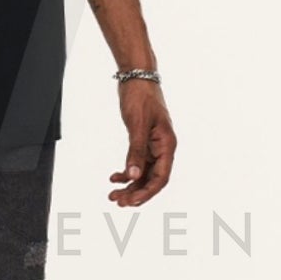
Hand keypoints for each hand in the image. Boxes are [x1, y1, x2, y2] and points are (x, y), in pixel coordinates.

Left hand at [109, 80, 175, 206]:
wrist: (136, 77)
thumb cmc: (141, 97)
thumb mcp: (137, 125)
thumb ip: (136, 151)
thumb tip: (133, 175)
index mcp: (167, 144)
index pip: (161, 177)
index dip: (146, 192)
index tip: (131, 202)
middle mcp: (163, 148)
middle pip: (152, 178)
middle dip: (136, 192)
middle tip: (117, 201)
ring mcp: (153, 145)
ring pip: (143, 172)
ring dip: (129, 185)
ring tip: (113, 194)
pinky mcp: (143, 141)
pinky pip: (137, 162)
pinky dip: (126, 171)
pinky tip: (114, 177)